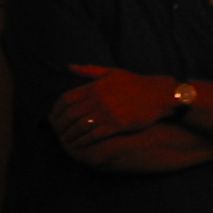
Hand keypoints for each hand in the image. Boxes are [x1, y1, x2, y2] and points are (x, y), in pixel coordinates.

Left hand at [50, 65, 174, 151]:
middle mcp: (99, 99)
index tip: (53, 117)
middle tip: (56, 132)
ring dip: (69, 136)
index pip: (66, 98)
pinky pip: (94, 135)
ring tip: (65, 141)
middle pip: (70, 114)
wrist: (158, 94)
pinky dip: (83, 142)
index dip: (56, 109)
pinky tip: (79, 146)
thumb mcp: (112, 72)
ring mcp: (108, 112)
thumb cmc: (134, 83)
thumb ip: (89, 71)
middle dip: (59, 125)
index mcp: (96, 86)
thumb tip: (69, 67)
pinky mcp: (117, 124)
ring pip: (80, 127)